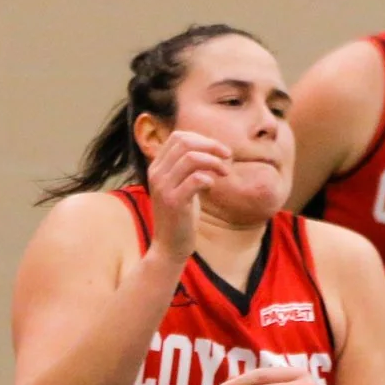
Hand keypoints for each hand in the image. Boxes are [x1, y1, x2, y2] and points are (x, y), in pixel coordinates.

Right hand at [145, 130, 231, 262]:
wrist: (170, 246)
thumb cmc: (181, 216)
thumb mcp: (182, 186)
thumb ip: (189, 168)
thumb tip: (212, 149)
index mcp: (157, 167)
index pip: (178, 137)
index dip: (202, 139)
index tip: (219, 151)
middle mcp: (156, 174)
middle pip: (185, 143)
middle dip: (212, 146)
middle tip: (228, 157)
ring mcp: (163, 187)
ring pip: (192, 158)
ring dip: (214, 162)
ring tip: (225, 173)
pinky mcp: (174, 202)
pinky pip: (196, 179)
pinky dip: (210, 179)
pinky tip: (213, 187)